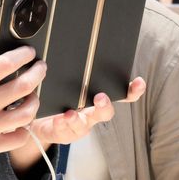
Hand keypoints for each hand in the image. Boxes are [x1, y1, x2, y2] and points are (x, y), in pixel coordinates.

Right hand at [0, 45, 45, 169]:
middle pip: (24, 86)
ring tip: (34, 94)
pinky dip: (25, 128)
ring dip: (35, 100)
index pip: (6, 64)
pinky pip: (18, 138)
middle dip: (37, 72)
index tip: (28, 53)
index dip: (23, 55)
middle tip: (40, 68)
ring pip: (27, 113)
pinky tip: (21, 120)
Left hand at [10, 77, 145, 170]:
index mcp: (96, 100)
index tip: (138, 82)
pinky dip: (61, 125)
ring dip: (77, 119)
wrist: (40, 119)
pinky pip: (64, 131)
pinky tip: (58, 119)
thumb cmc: (58, 97)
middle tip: (100, 98)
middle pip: (105, 112)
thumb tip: (73, 45)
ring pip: (83, 125)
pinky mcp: (63, 134)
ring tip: (70, 113)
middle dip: (104, 105)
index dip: (132, 91)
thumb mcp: (67, 82)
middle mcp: (91, 114)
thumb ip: (75, 69)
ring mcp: (78, 126)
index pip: (120, 96)